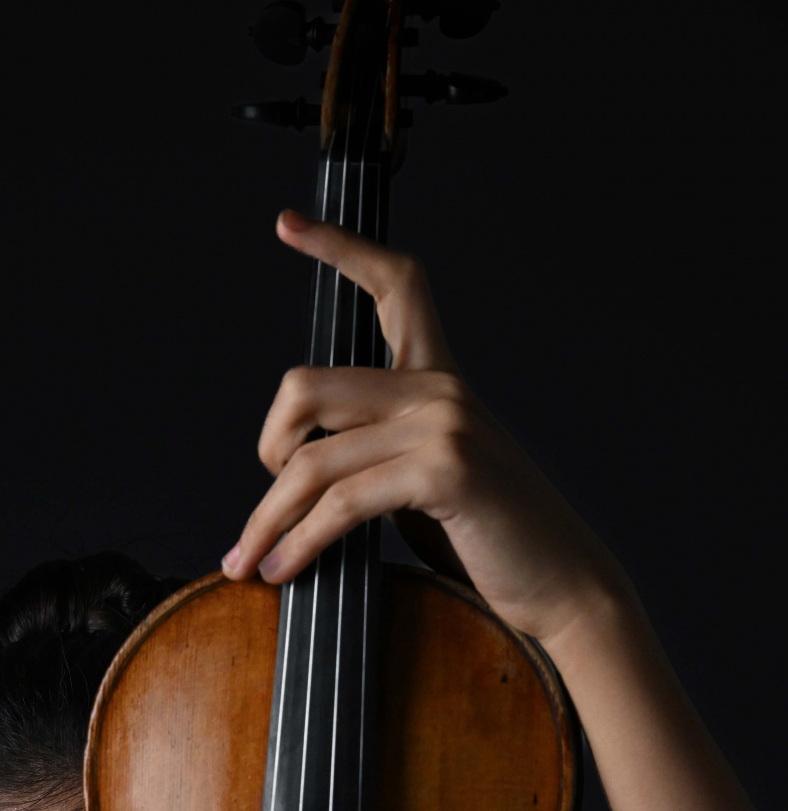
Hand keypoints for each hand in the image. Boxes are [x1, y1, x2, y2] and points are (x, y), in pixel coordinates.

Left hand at [221, 210, 630, 650]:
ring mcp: (444, 424)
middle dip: (266, 451)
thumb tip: (295, 475)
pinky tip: (283, 571)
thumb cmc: (491, 545)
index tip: (287, 223)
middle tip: (266, 510)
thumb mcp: (422, 488)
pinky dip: (300, 543)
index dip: (339, 248)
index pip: (395, 286)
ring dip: (267, 520)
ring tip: (248, 562)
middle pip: (305, 387)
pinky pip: (340, 502)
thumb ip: (373, 459)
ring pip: (310, 458)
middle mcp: (440, 388)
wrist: (562, 588)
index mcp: (438, 381)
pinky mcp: (444, 471)